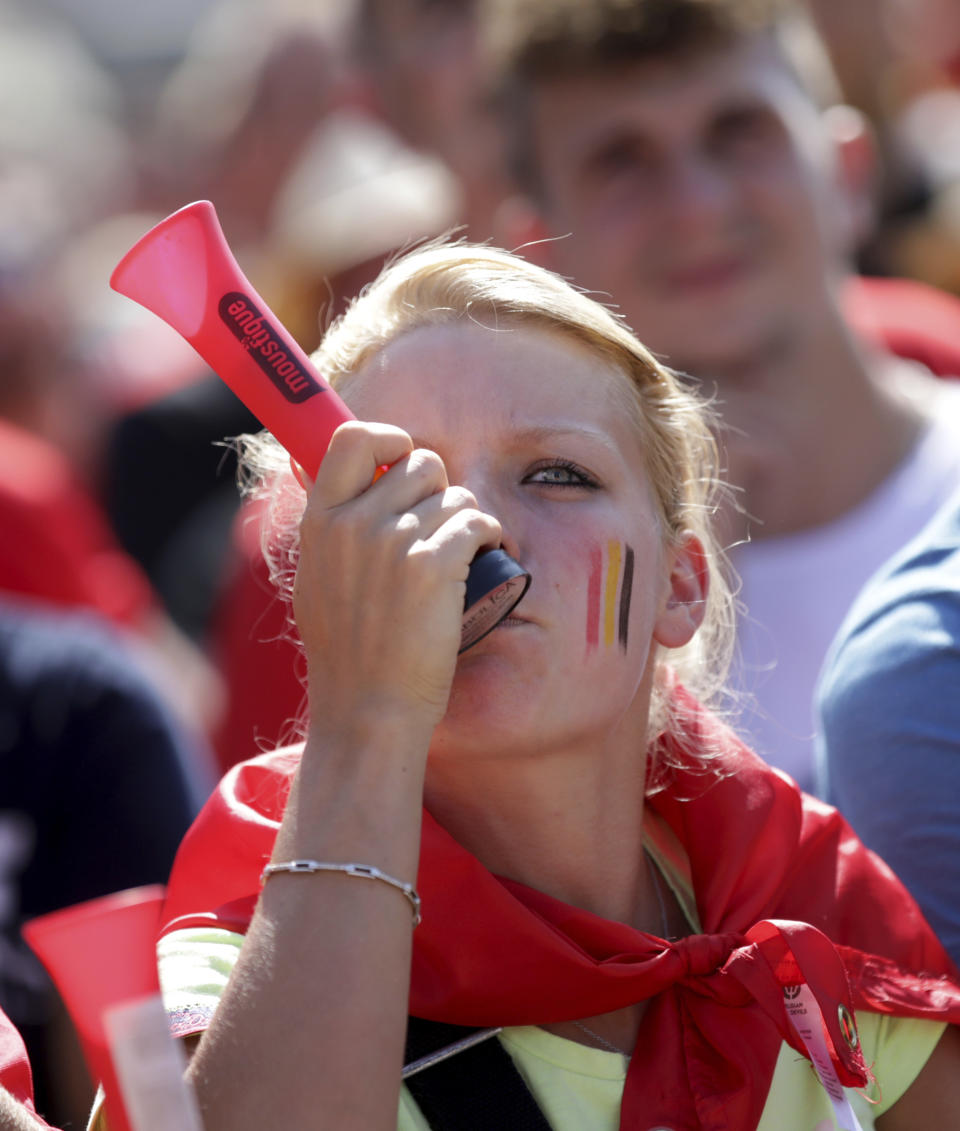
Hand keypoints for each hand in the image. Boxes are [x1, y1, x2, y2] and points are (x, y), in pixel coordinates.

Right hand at [293, 421, 501, 742]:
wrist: (368, 709)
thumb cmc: (349, 653)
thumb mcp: (318, 579)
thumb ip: (333, 529)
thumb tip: (349, 477)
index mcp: (321, 520)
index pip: (353, 436)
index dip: (390, 439)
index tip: (403, 462)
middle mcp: (354, 522)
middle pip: (422, 461)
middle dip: (440, 491)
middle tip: (437, 532)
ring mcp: (393, 541)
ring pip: (458, 495)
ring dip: (466, 521)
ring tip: (456, 560)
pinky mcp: (433, 565)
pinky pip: (479, 521)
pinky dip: (489, 538)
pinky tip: (478, 563)